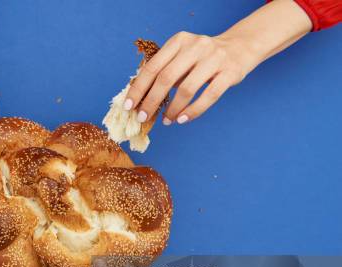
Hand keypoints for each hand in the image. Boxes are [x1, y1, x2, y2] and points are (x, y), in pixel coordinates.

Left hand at [125, 32, 249, 125]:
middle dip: (151, 101)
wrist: (240, 47)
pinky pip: (208, 96)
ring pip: (187, 89)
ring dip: (173, 109)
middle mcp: (196, 46)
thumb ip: (164, 71)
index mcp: (178, 41)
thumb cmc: (202, 58)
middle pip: (166, 78)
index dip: (138, 88)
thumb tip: (140, 99)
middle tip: (143, 118)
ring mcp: (214, 59)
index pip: (152, 67)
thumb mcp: (182, 56)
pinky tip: (183, 119)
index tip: (129, 106)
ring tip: (166, 121)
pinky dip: (193, 111)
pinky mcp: (229, 73)